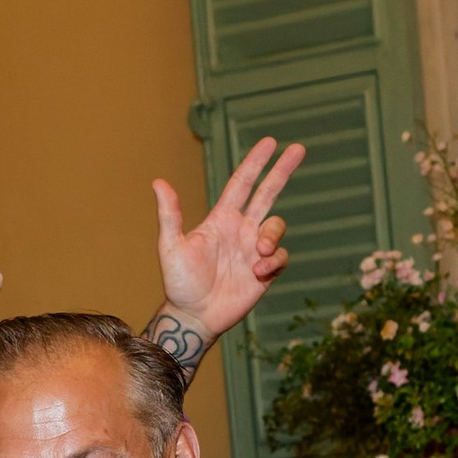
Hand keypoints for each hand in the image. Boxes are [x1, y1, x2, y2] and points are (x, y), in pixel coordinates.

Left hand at [149, 137, 300, 356]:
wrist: (194, 315)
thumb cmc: (179, 282)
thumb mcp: (171, 246)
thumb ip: (170, 215)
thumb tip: (158, 182)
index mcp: (221, 219)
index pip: (243, 183)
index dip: (255, 162)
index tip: (270, 142)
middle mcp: (241, 229)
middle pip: (268, 193)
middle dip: (282, 170)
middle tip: (299, 148)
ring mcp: (254, 250)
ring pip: (276, 227)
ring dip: (271, 236)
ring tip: (258, 254)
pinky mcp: (265, 271)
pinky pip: (280, 257)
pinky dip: (273, 262)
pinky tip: (257, 273)